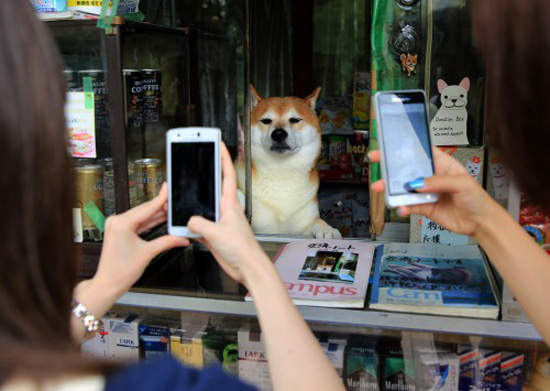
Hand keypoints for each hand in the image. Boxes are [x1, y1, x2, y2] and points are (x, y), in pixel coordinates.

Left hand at [93, 183, 189, 298]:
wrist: (109, 283)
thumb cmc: (120, 271)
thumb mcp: (148, 253)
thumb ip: (167, 241)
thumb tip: (181, 238)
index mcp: (121, 223)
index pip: (147, 208)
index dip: (161, 198)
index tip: (168, 188)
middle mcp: (117, 221)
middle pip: (145, 210)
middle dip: (161, 207)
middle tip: (174, 202)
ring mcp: (117, 225)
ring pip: (142, 216)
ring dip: (156, 215)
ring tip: (170, 211)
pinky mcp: (119, 231)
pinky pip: (137, 223)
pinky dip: (149, 222)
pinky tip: (159, 219)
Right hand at [188, 143, 266, 286]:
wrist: (248, 268)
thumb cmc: (243, 250)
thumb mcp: (217, 233)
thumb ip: (199, 224)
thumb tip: (189, 220)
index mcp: (230, 204)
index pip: (226, 174)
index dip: (222, 157)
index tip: (217, 143)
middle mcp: (225, 210)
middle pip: (212, 187)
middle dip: (203, 174)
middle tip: (195, 160)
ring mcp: (220, 222)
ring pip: (203, 207)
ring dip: (193, 202)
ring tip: (182, 194)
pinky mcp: (215, 235)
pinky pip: (199, 225)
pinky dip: (190, 224)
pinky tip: (183, 224)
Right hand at [369, 148, 496, 236]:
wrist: (481, 223)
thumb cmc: (478, 199)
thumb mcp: (461, 183)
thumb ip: (438, 182)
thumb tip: (417, 184)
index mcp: (442, 164)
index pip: (420, 153)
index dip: (405, 149)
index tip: (390, 148)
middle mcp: (432, 177)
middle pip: (408, 170)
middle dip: (392, 168)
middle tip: (378, 165)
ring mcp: (427, 193)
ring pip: (405, 189)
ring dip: (393, 189)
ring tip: (383, 189)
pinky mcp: (425, 207)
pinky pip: (410, 206)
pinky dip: (403, 207)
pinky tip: (401, 207)